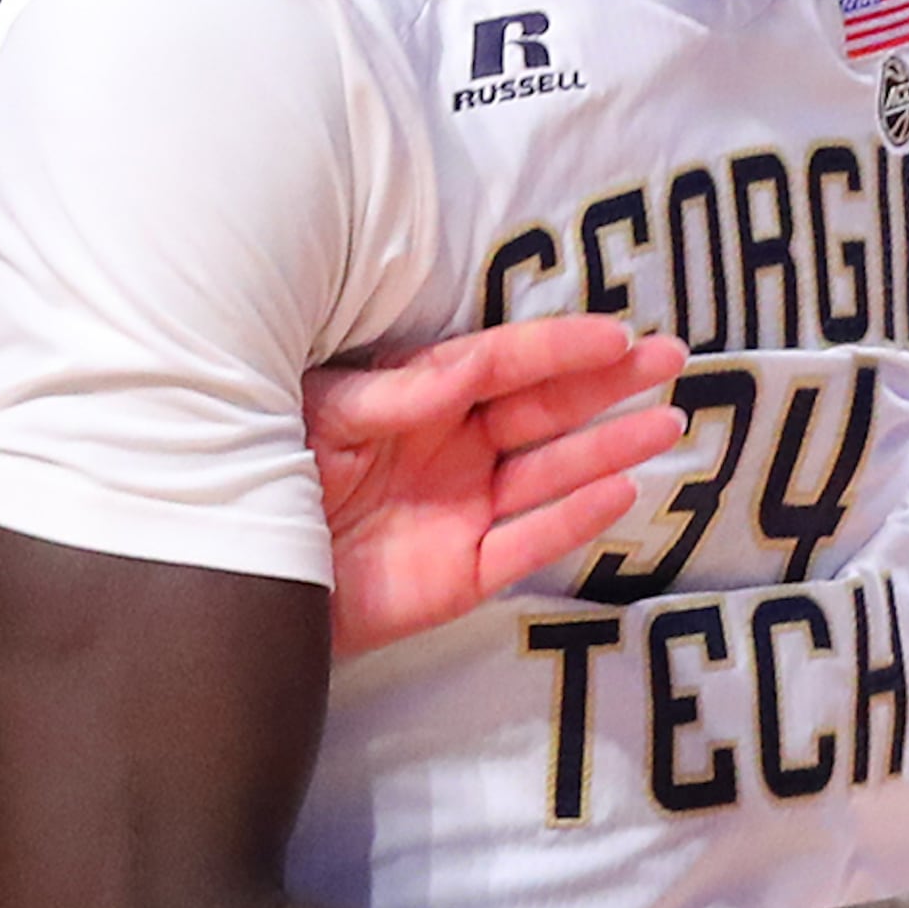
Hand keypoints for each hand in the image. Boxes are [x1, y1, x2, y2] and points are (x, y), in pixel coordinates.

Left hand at [306, 315, 686, 657]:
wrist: (239, 572)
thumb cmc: (268, 477)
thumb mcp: (324, 418)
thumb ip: (395, 396)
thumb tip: (468, 369)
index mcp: (418, 401)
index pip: (500, 363)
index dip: (557, 348)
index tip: (614, 334)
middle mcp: (452, 449)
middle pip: (543, 410)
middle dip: (606, 384)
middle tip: (669, 357)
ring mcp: (464, 510)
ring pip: (553, 472)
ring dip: (610, 447)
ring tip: (666, 422)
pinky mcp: (464, 573)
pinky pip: (530, 542)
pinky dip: (575, 518)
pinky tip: (621, 490)